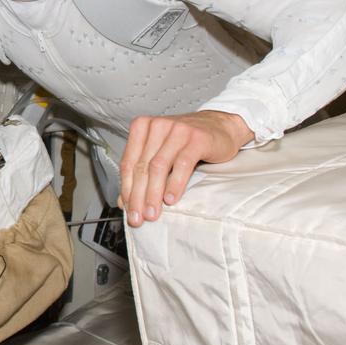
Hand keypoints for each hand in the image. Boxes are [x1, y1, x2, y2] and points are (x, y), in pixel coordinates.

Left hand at [119, 110, 252, 226]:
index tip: (127, 210)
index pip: (128, 163)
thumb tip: (124, 202)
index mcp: (142, 127)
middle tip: (138, 218)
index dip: (126, 189)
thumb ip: (143, 173)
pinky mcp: (196, 139)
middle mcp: (157, 126)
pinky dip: (174, 184)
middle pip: (142, 167)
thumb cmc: (187, 142)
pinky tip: (170, 199)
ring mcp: (177, 130)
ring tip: (152, 213)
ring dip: (153, 193)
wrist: (221, 127)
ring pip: (158, 166)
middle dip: (138, 196)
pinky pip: (182, 164)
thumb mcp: (161, 153)